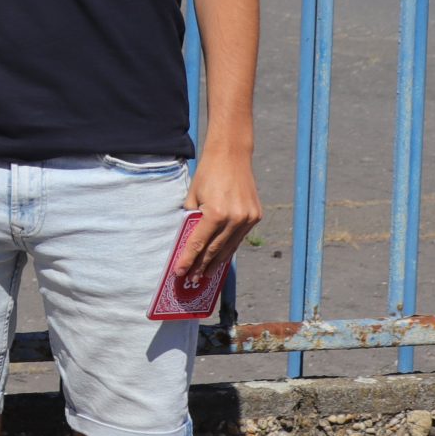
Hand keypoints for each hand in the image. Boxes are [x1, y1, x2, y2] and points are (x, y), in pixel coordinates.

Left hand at [181, 146, 261, 277]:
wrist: (232, 156)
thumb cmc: (208, 174)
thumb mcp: (193, 196)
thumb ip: (191, 218)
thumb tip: (187, 240)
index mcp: (216, 213)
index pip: (198, 243)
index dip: (188, 260)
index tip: (179, 272)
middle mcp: (234, 218)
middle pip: (214, 249)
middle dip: (201, 266)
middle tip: (192, 279)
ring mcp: (247, 218)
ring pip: (229, 247)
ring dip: (216, 262)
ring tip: (205, 274)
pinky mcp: (255, 216)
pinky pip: (239, 238)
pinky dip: (229, 248)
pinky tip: (220, 258)